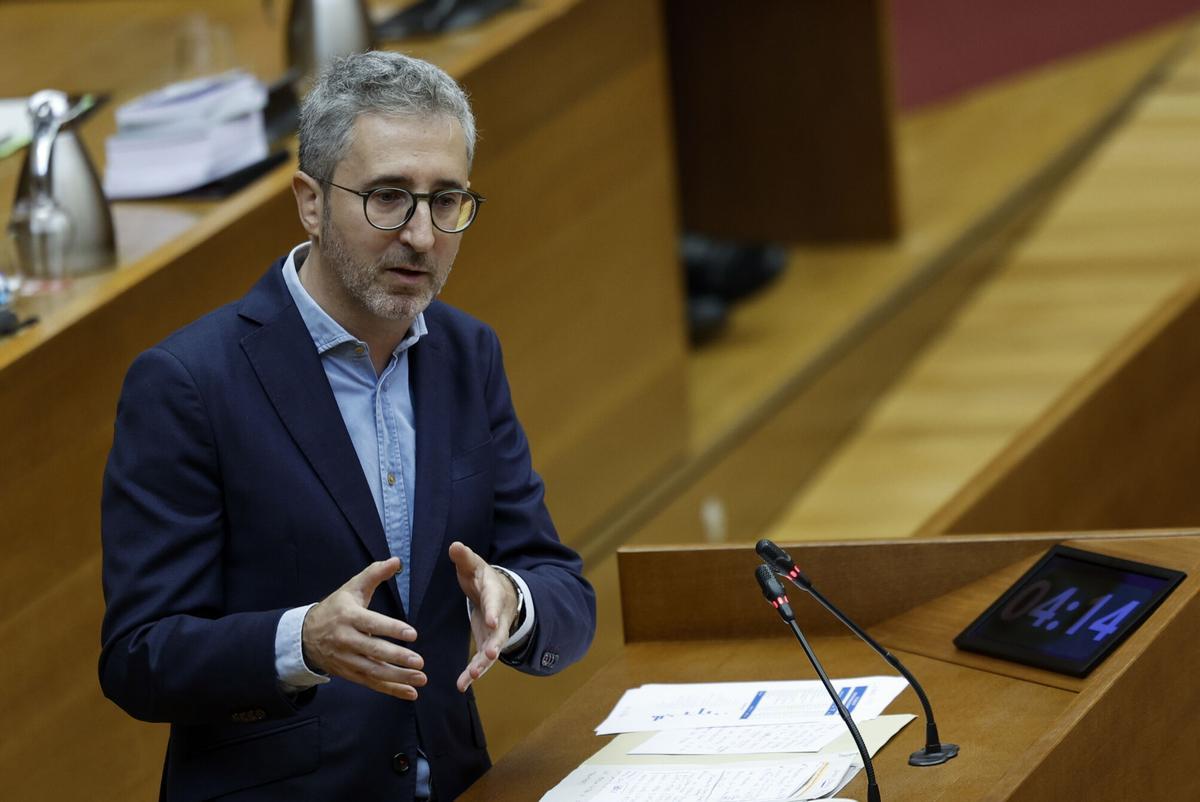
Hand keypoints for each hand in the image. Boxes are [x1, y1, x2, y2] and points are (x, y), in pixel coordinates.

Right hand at [302, 558, 425, 699]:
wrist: (305, 635)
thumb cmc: (336, 607)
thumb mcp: (353, 587)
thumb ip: (375, 573)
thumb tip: (397, 560)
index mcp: (348, 616)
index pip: (372, 623)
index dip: (391, 629)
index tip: (412, 634)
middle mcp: (346, 639)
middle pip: (373, 650)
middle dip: (397, 657)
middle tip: (419, 661)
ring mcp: (347, 659)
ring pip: (374, 671)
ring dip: (398, 677)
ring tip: (420, 679)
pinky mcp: (349, 673)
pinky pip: (371, 683)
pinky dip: (391, 690)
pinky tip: (410, 693)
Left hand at [449, 541, 518, 691]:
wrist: (499, 592)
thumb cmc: (482, 577)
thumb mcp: (473, 565)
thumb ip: (464, 557)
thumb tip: (454, 545)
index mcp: (494, 594)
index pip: (496, 603)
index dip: (495, 612)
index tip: (493, 621)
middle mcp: (499, 616)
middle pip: (500, 632)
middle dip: (495, 644)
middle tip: (491, 654)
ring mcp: (496, 632)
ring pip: (492, 651)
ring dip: (483, 664)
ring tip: (472, 677)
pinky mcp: (488, 643)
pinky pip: (482, 661)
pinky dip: (473, 672)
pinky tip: (462, 686)